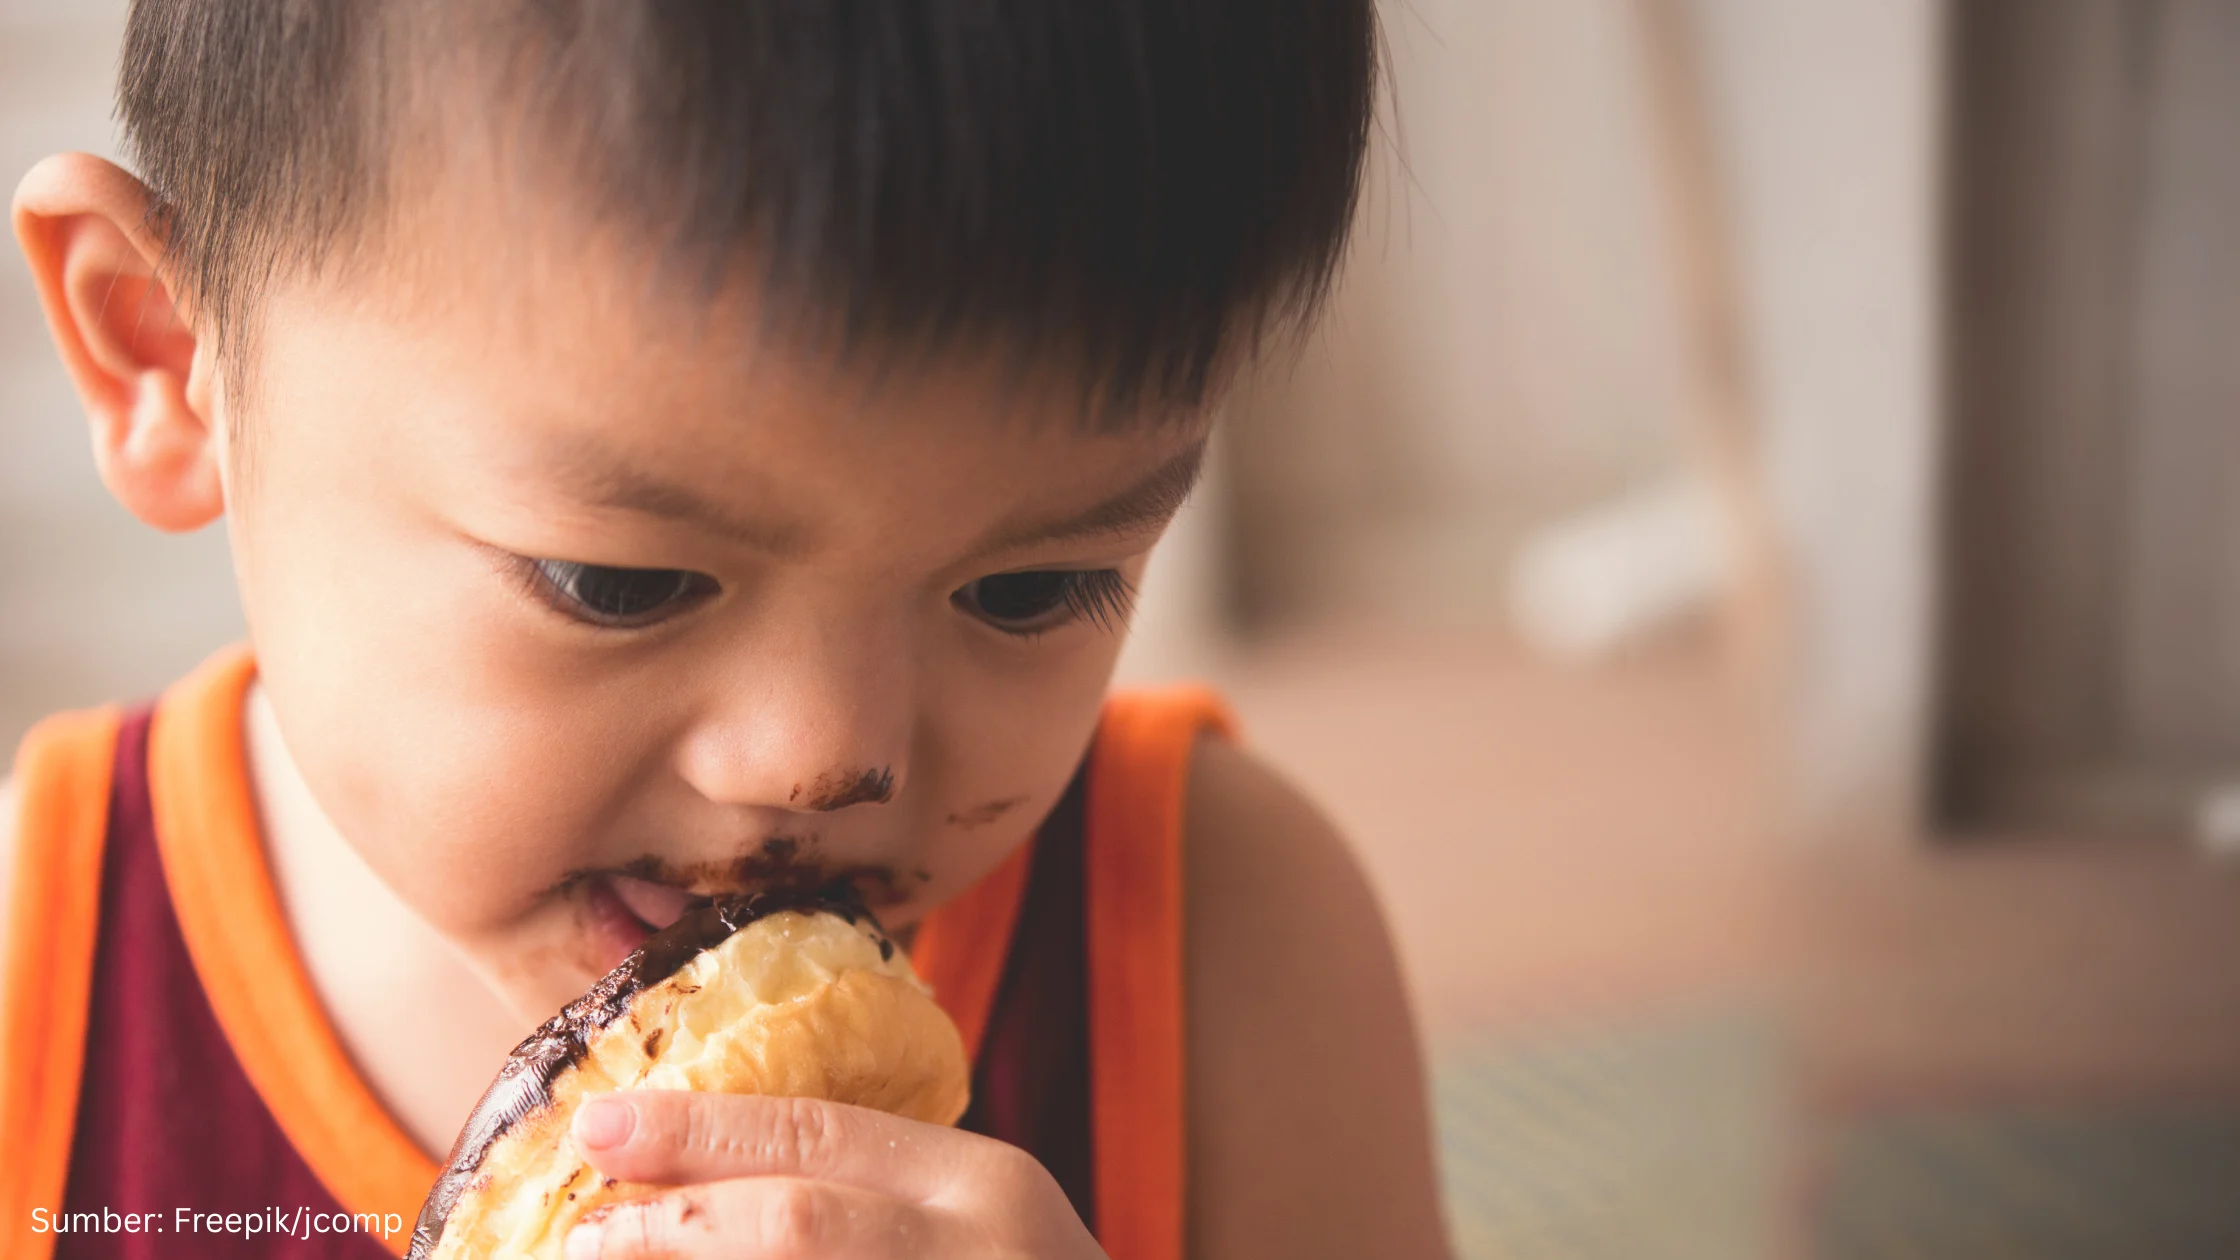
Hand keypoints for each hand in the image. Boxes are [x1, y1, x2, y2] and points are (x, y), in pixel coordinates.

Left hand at [561, 1091, 1108, 1258]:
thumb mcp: (975, 1219)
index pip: (823, 1137)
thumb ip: (871, 1188)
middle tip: (585, 1230)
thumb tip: (693, 1172)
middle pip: (798, 1224)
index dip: (698, 1130)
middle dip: (676, 1221)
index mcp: (988, 1186)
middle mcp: (978, 1256)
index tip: (601, 1123)